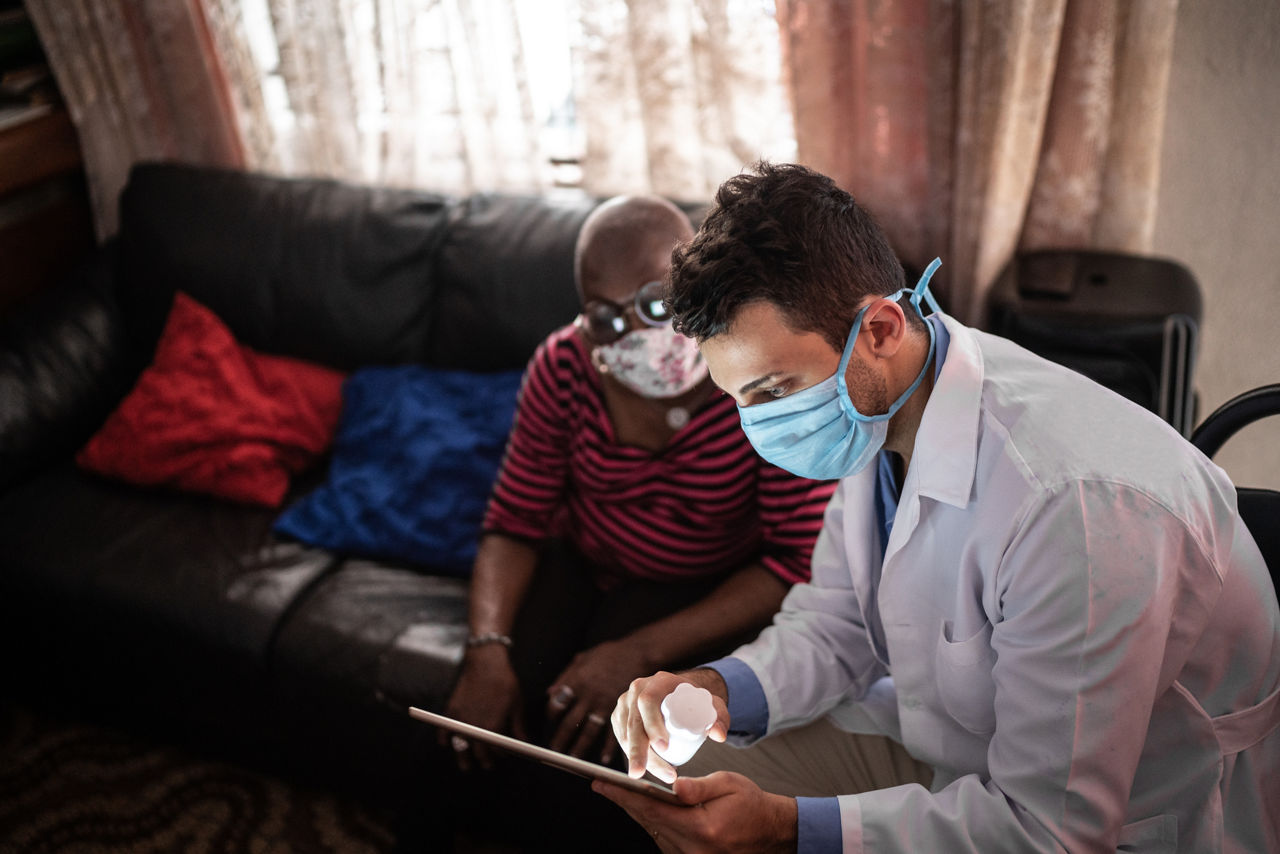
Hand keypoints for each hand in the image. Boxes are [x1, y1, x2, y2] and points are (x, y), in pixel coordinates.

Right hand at [441, 644, 524, 770]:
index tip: (503, 755)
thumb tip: (524, 742)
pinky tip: (446, 744)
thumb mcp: (517, 704)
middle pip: (478, 751)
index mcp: (494, 727)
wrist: (486, 663)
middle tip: (487, 764)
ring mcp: (462, 719)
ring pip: (460, 745)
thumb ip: (518, 726)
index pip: (496, 750)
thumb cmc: (504, 682)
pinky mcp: (452, 710)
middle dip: (483, 760)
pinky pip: (444, 729)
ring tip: (465, 766)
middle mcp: (476, 727)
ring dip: (463, 757)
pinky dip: (444, 738)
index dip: (500, 755)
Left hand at [545, 638, 652, 761]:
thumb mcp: (584, 658)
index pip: (557, 703)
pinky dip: (609, 748)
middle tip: (555, 751)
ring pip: (589, 732)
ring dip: (580, 747)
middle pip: (570, 722)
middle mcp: (589, 696)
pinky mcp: (622, 709)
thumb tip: (550, 692)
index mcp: (577, 682)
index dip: (551, 715)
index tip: (550, 722)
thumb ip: (566, 676)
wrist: (638, 652)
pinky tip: (604, 758)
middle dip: (561, 738)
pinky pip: (613, 732)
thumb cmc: (610, 653)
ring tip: (574, 758)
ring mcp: (605, 704)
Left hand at [592, 771, 796, 853]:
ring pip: (653, 832)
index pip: (653, 810)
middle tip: (602, 785)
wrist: (771, 833)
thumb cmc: (751, 806)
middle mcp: (694, 849)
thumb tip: (673, 786)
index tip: (602, 784)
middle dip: (624, 802)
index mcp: (702, 828)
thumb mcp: (728, 785)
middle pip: (648, 823)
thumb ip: (699, 787)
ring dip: (637, 813)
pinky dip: (652, 823)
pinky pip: (664, 840)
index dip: (624, 796)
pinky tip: (644, 808)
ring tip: (619, 793)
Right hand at [611, 669, 729, 782]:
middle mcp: (638, 689)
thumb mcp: (713, 706)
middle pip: (633, 721)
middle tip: (644, 773)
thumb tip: (718, 735)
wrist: (682, 695)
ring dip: (636, 758)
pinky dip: (630, 754)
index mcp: (659, 682)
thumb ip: (720, 718)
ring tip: (657, 775)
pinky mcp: (621, 715)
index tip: (664, 748)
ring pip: (625, 733)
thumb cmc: (697, 701)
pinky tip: (645, 768)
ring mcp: (626, 702)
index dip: (652, 724)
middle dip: (637, 750)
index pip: (648, 701)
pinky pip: (621, 736)